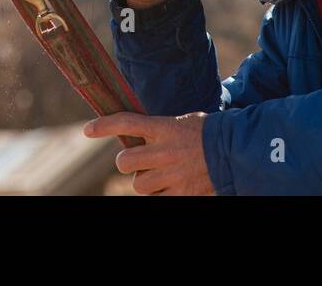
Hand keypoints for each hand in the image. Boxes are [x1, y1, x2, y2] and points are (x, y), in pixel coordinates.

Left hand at [83, 111, 213, 194]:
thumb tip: (133, 135)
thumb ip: (157, 128)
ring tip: (161, 175)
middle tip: (141, 162)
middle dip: (129, 163)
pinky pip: (155, 199)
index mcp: (164, 127)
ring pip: (138, 184)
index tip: (87, 130)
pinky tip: (171, 187)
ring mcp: (172, 174)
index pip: (126, 122)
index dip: (103, 126)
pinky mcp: (181, 194)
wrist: (234, 152)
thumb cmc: (206, 134)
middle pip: (124, 161)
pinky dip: (159, 194)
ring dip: (145, 182)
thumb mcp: (180, 122)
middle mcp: (164, 151)